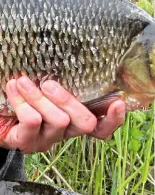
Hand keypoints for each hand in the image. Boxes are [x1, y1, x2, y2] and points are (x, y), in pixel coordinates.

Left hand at [3, 77, 125, 152]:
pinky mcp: (24, 143)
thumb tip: (70, 51)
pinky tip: (13, 89)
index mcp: (71, 117)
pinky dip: (22, 101)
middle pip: (84, 123)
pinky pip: (32, 122)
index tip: (117, 103)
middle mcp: (62, 132)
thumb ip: (60, 76)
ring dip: (38, 97)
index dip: (112, 119)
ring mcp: (44, 140)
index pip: (101, 128)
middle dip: (69, 99)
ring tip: (21, 82)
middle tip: (48, 83)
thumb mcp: (42, 82)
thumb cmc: (17, 92)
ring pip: (58, 121)